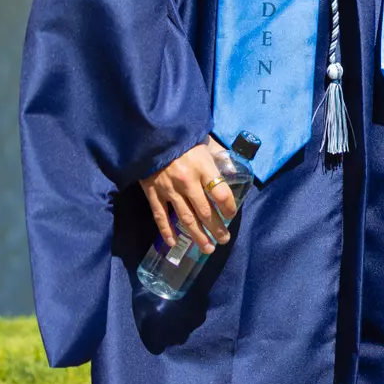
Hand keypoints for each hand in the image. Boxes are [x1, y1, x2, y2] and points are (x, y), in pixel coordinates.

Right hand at [139, 137, 236, 254]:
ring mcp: (169, 190)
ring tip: (207, 247)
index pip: (220, 193)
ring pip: (185, 218)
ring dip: (197, 235)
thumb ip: (216, 157)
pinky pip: (161, 216)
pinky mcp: (153, 193)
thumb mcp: (204, 144)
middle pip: (205, 211)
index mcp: (202, 167)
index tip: (231, 215)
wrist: (152, 136)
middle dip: (216, 228)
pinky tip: (174, 243)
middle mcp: (187, 181)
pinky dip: (167, 231)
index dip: (228, 207)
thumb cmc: (182, 140)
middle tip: (224, 240)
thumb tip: (232, 166)